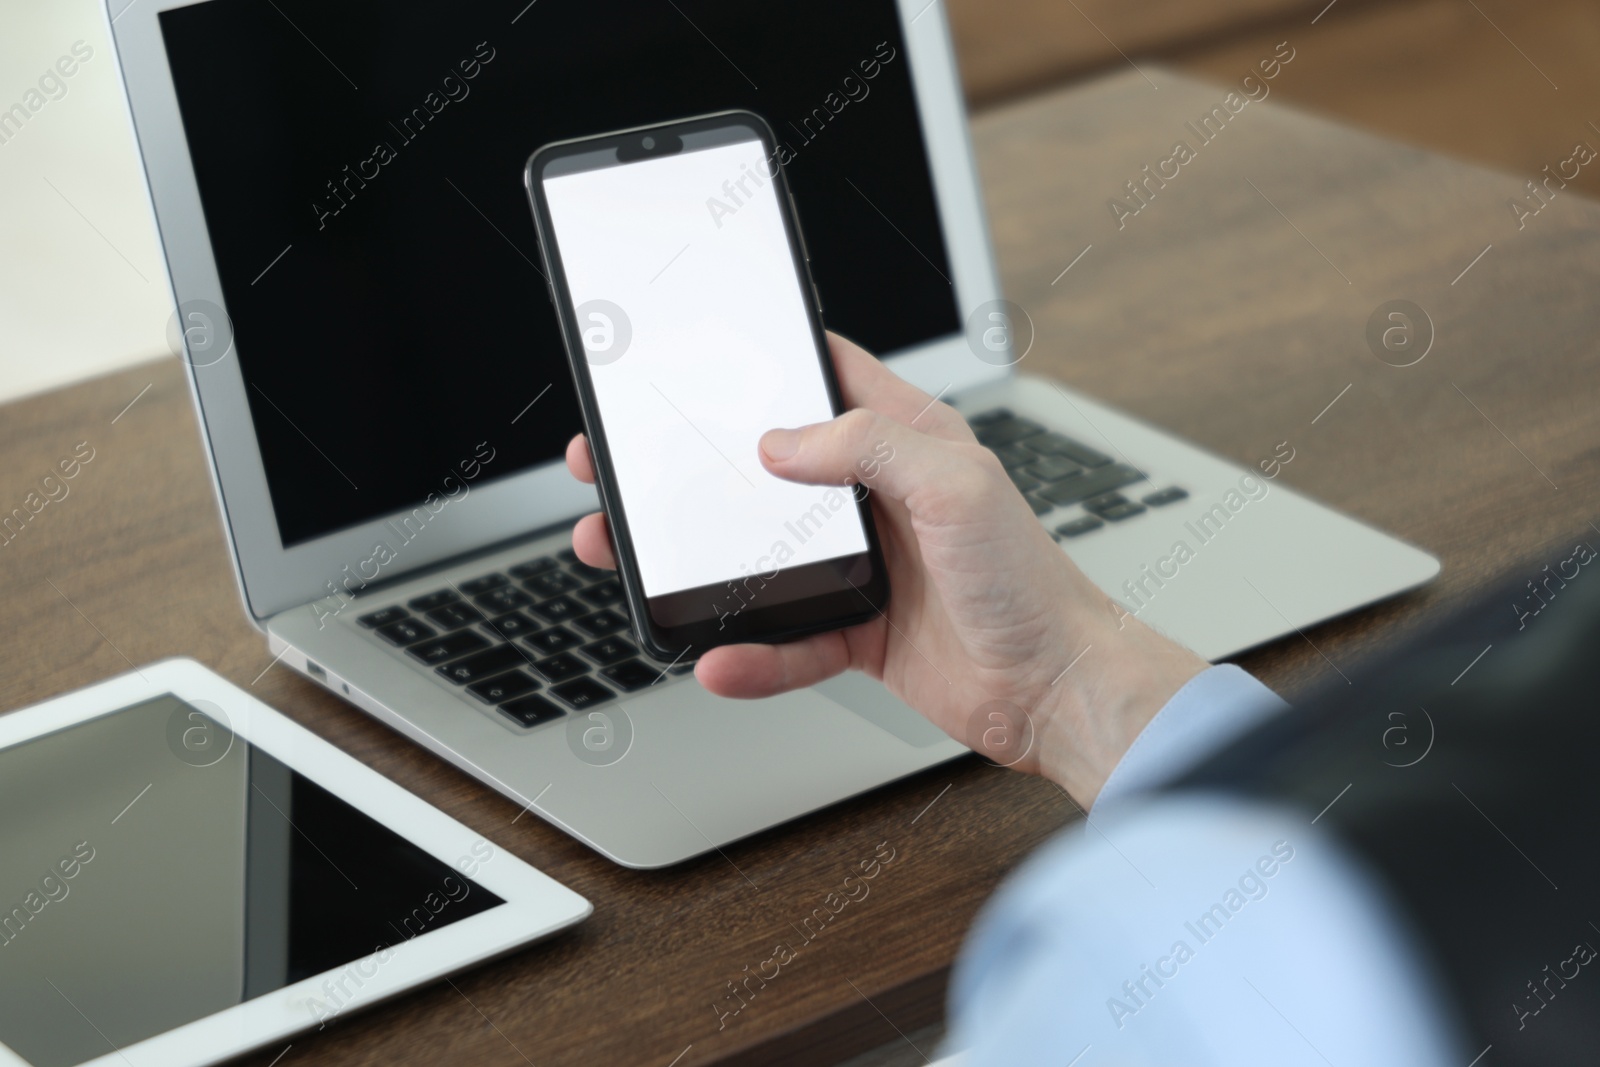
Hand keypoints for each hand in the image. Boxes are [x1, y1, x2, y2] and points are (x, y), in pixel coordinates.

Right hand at [564, 332, 1206, 804]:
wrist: (1058, 688)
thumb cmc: (1032, 581)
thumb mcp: (955, 484)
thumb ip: (868, 446)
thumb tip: (781, 442)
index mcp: (905, 441)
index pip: (824, 378)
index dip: (763, 365)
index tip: (696, 359)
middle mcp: (876, 500)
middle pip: (764, 473)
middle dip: (692, 471)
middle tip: (626, 467)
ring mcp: (864, 568)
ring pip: (758, 558)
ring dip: (696, 564)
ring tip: (630, 561)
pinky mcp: (858, 632)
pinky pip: (787, 641)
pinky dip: (751, 654)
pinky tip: (718, 658)